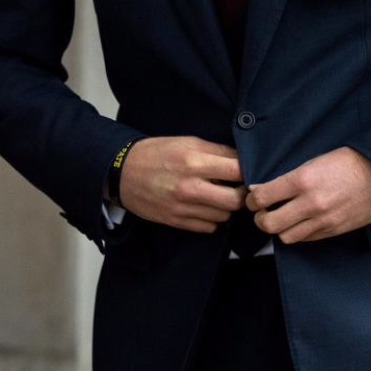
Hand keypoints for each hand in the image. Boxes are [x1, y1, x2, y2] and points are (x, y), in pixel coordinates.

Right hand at [119, 136, 245, 232]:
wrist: (122, 172)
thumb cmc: (157, 153)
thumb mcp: (187, 142)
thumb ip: (216, 151)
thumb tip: (242, 160)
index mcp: (194, 162)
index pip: (237, 171)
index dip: (248, 171)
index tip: (247, 171)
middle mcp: (190, 187)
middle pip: (235, 200)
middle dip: (241, 194)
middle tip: (237, 188)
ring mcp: (182, 207)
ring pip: (223, 216)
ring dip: (225, 207)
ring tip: (218, 196)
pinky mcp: (175, 221)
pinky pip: (208, 228)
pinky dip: (211, 219)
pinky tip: (205, 207)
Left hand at [245, 147, 370, 243]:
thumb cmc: (348, 161)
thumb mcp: (314, 161)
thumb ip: (290, 177)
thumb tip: (264, 188)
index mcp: (302, 180)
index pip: (262, 197)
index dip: (251, 199)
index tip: (252, 198)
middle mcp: (310, 203)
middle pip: (268, 223)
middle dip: (260, 218)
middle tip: (261, 212)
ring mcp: (323, 220)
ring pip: (285, 236)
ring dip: (279, 229)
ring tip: (280, 219)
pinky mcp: (333, 230)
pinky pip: (306, 239)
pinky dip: (298, 233)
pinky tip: (299, 223)